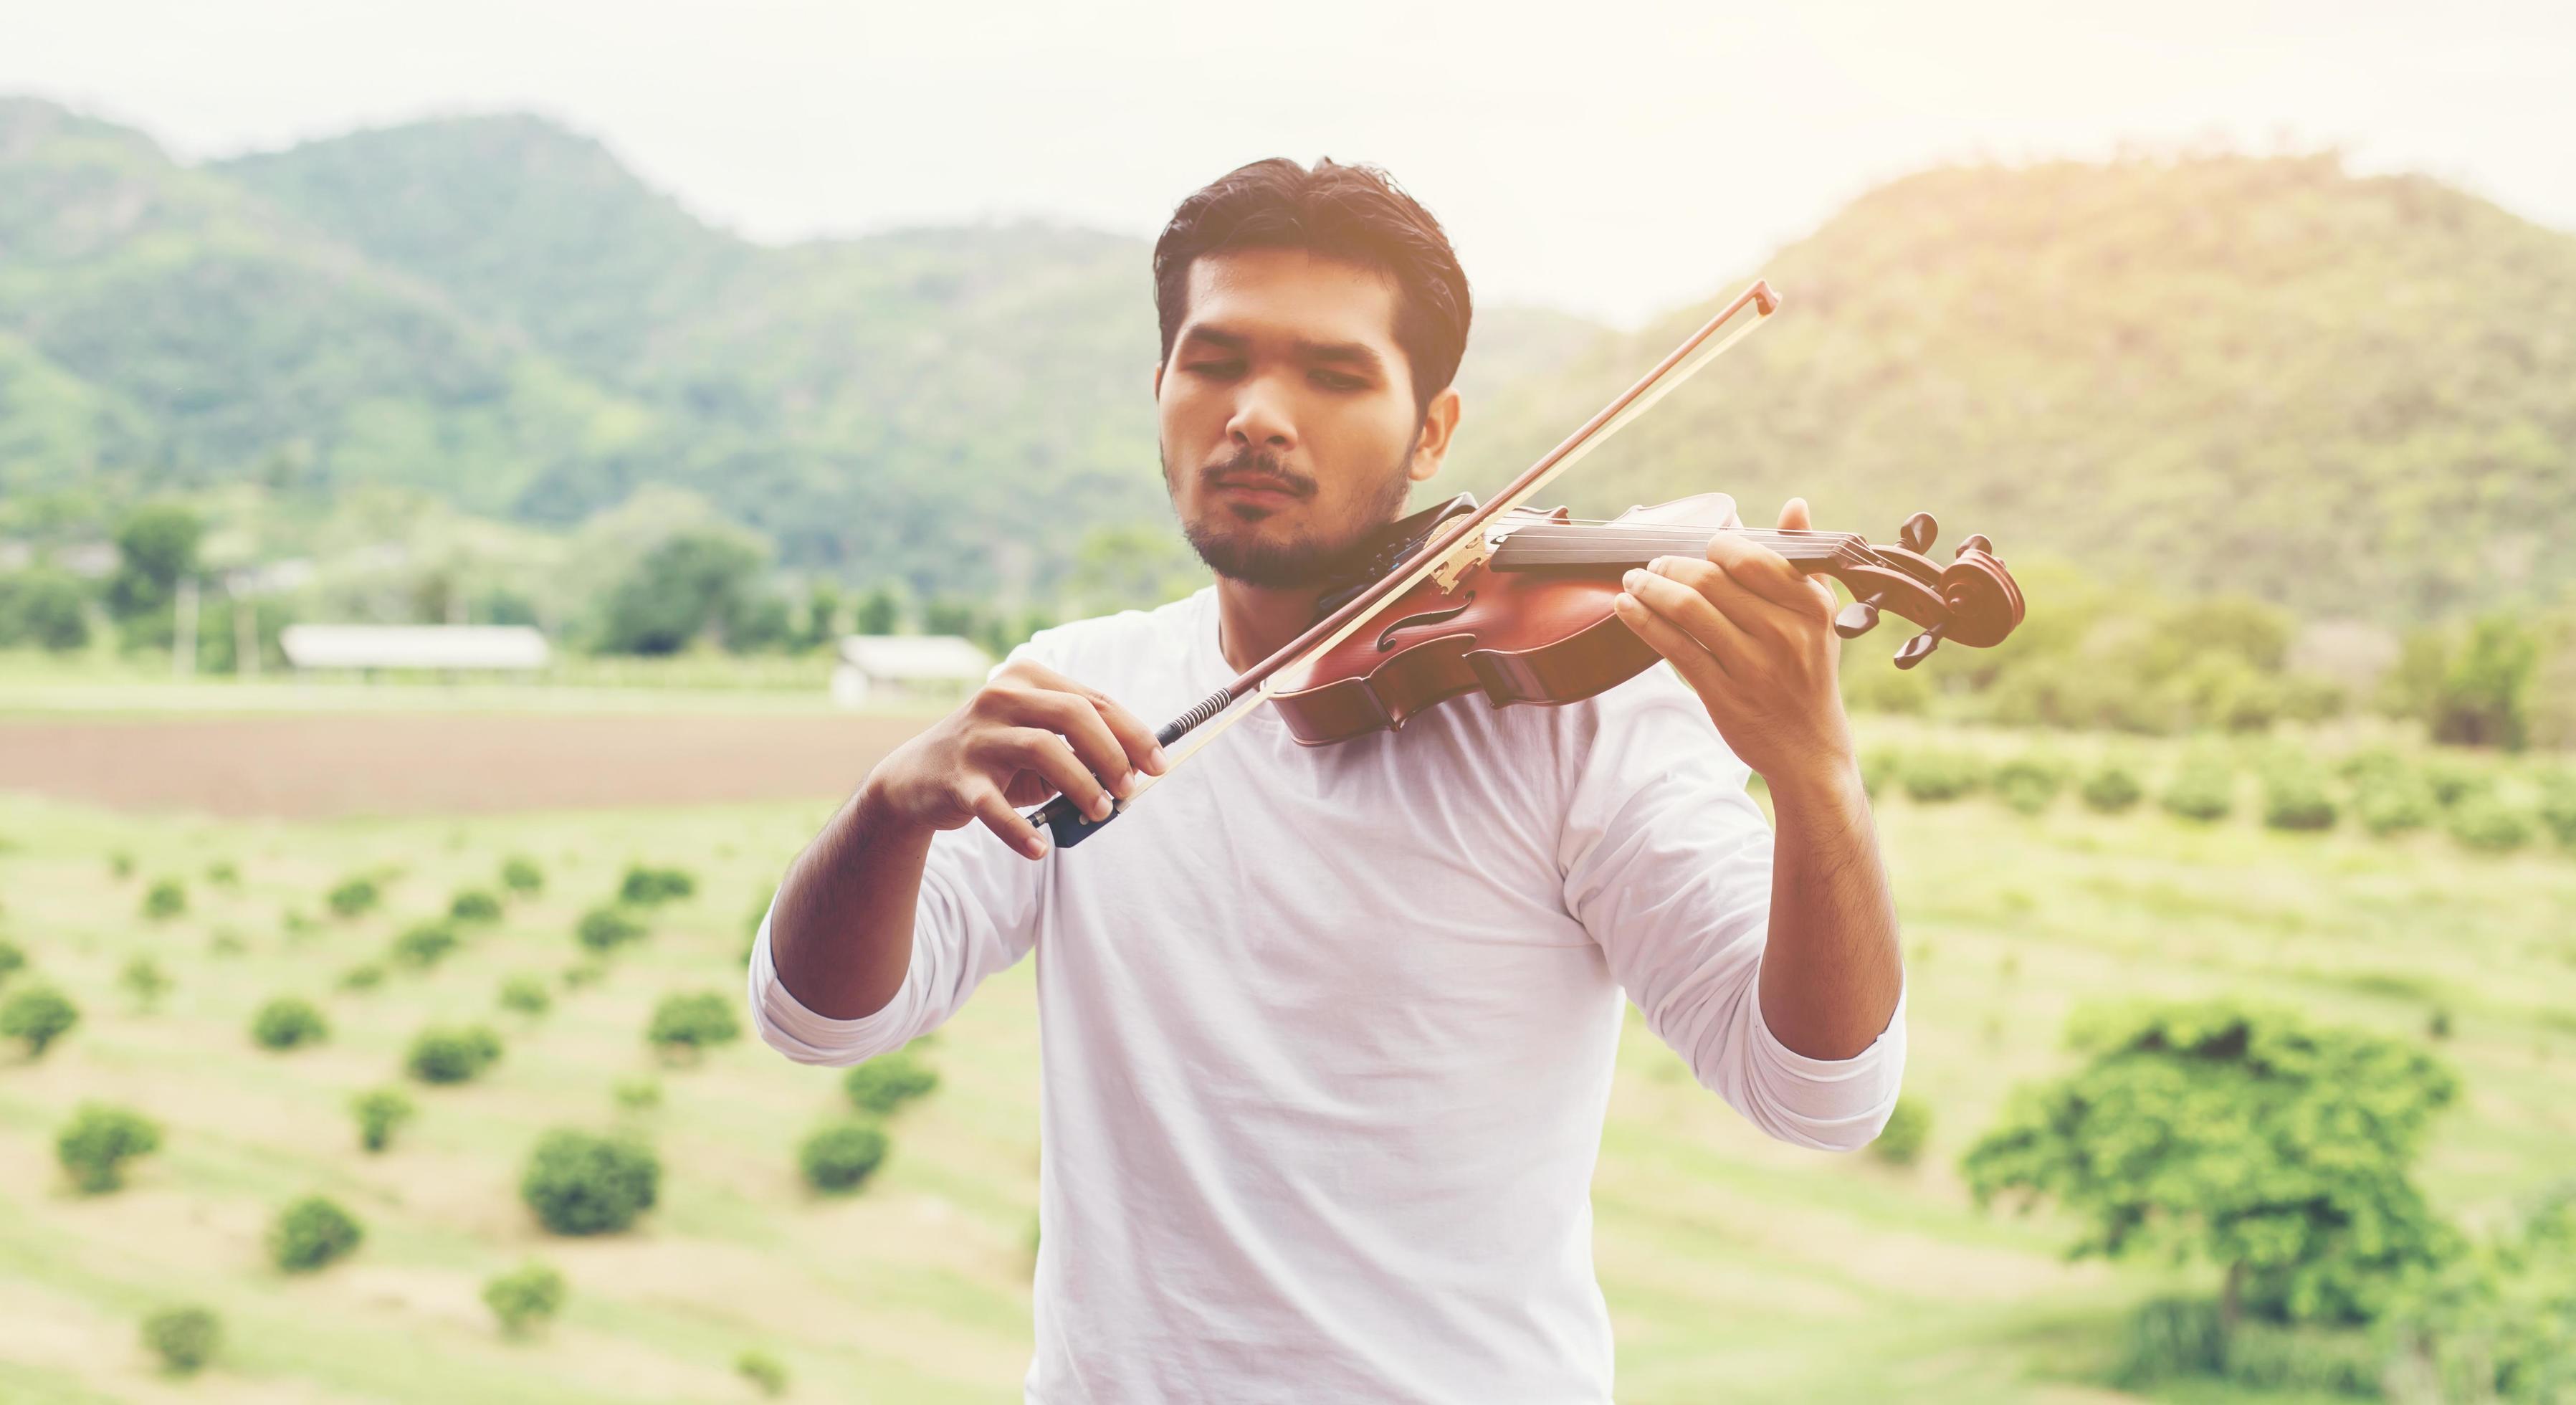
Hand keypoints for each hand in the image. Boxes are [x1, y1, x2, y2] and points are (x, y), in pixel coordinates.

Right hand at [861, 659, 1166, 858]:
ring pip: (1041, 749)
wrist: (917, 779)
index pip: (1093, 700)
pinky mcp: (957, 777)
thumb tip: (1137, 769)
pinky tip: (1038, 848)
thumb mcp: (1038, 742)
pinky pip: (993, 805)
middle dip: (1112, 754)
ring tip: (1099, 812)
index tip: (1158, 764)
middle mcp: (999, 697)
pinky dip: (1019, 828)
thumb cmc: (995, 758)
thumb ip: (1081, 747)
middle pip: (1073, 715)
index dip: (1133, 733)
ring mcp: (976, 736)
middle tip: (1128, 789)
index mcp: (1027, 679)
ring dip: (1080, 784)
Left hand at [1611, 497, 1855, 789]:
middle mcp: (1783, 633)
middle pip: (1710, 580)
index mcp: (1809, 606)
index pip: (1750, 557)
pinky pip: (1674, 648)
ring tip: (1633, 581)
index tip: (1701, 549)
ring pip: (1687, 610)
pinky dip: (1643, 621)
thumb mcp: (1818, 616)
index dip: (1716, 546)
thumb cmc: (1808, 673)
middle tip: (1654, 565)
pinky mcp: (1722, 694)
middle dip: (1671, 565)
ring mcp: (1752, 666)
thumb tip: (1795, 505)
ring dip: (1649, 588)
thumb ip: (1803, 560)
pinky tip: (1625, 606)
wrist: (1809, 750)